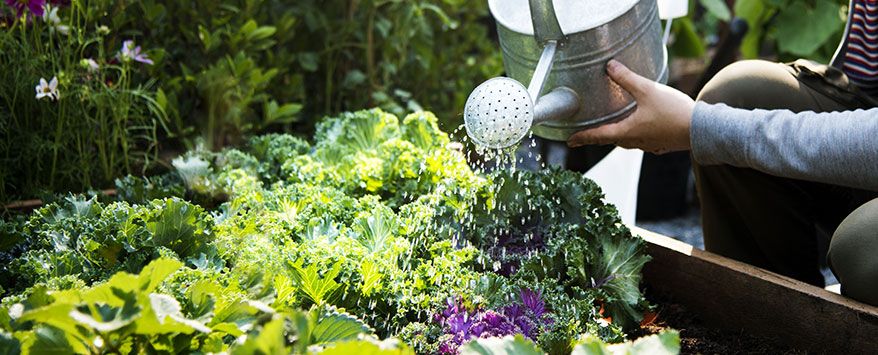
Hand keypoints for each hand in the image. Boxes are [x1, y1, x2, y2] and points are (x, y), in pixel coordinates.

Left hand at [567, 60, 695, 153]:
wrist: (702, 129)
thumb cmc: (673, 112)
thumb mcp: (648, 90)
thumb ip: (627, 78)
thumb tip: (609, 66)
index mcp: (627, 132)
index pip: (598, 135)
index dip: (582, 137)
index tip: (570, 141)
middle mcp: (636, 142)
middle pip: (611, 140)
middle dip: (597, 137)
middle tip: (586, 136)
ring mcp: (649, 145)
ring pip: (627, 142)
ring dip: (616, 137)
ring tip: (611, 130)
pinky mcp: (662, 144)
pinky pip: (642, 142)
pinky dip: (634, 137)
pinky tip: (640, 131)